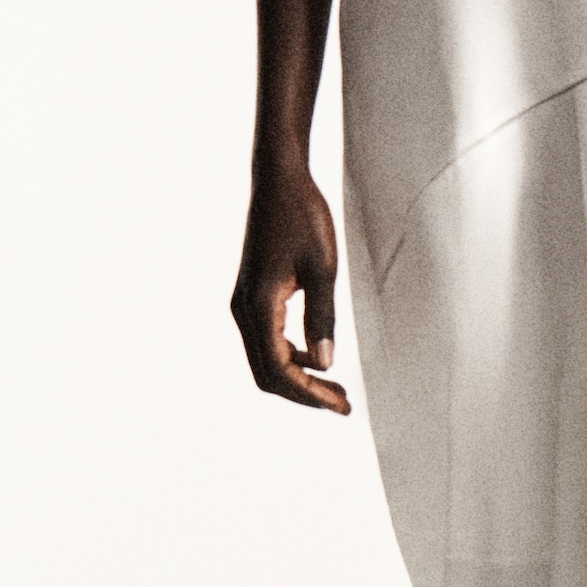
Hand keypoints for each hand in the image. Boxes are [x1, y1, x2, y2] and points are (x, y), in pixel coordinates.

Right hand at [231, 158, 351, 412]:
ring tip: (335, 387)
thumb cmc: (302, 217)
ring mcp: (245, 304)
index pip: (280, 369)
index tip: (342, 405)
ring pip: (265, 359)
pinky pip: (267, 340)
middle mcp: (244, 310)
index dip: (310, 394)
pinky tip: (319, 355)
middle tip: (342, 403)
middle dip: (304, 393)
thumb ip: (323, 317)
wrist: (278, 181)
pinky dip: (291, 356)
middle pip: (267, 373)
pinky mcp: (252, 296)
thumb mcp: (322, 268)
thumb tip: (326, 364)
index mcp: (259, 306)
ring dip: (298, 377)